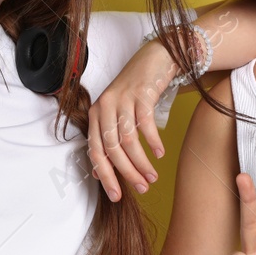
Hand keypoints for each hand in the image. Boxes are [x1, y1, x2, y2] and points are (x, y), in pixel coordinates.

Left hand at [88, 39, 178, 200]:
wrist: (153, 58)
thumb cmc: (134, 91)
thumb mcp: (116, 114)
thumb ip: (106, 140)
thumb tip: (97, 171)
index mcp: (95, 115)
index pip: (95, 152)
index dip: (106, 176)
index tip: (117, 196)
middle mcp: (105, 106)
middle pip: (112, 149)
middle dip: (127, 173)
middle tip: (142, 188)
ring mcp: (122, 99)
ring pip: (129, 140)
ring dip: (142, 162)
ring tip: (153, 176)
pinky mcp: (141, 93)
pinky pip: (146, 124)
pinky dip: (153, 141)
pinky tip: (160, 153)